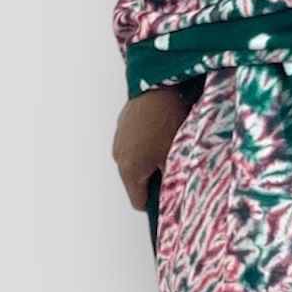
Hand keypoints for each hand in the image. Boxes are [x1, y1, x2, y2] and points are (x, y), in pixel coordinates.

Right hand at [112, 84, 194, 210]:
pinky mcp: (123, 124)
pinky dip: (145, 144)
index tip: (169, 199)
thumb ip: (171, 181)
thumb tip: (173, 196)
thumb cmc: (167, 122)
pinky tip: (161, 133)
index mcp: (129, 170)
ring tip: (168, 148)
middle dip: (154, 180)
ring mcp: (118, 139)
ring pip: (134, 161)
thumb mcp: (173, 157)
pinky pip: (133, 144)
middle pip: (135, 182)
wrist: (158, 87)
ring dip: (149, 161)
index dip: (155, 204)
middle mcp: (118, 157)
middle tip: (173, 170)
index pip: (138, 202)